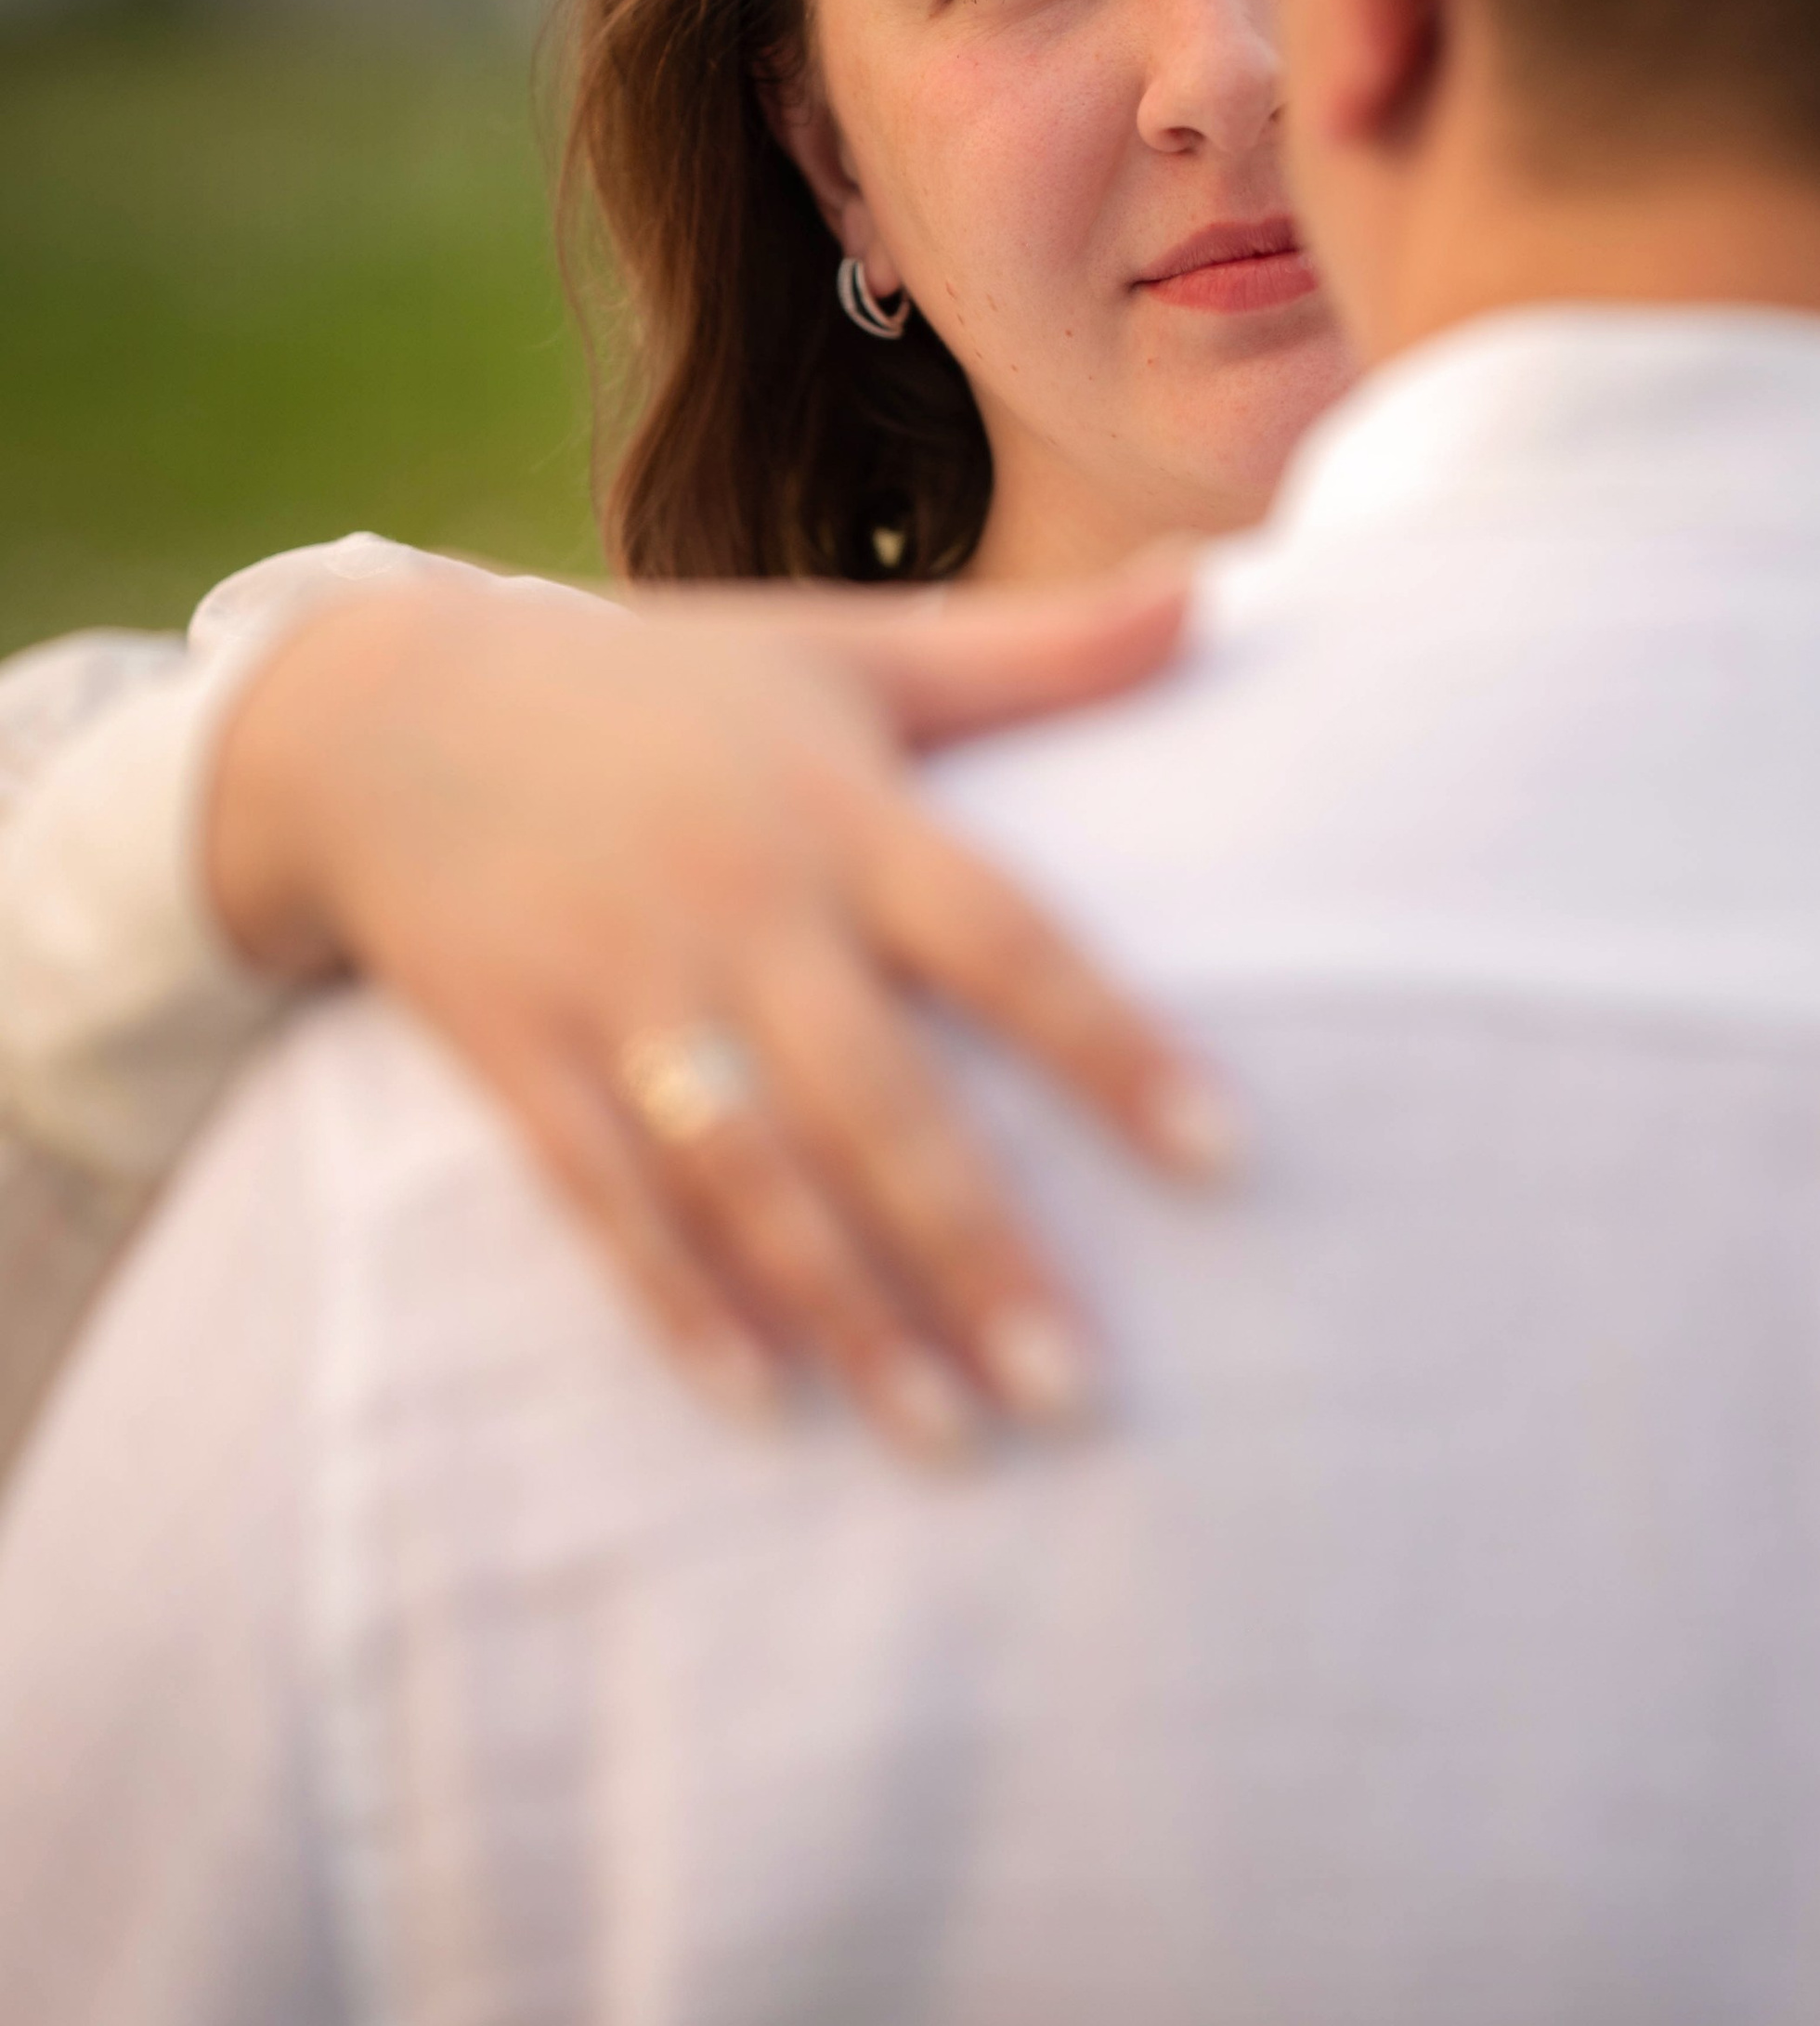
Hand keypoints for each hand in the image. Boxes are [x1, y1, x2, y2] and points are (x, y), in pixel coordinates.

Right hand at [206, 562, 1226, 1455]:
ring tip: (952, 1436)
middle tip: (1077, 1390)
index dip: (1112, 1045)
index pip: (1006, 937)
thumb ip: (1040, 651)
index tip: (1226, 1155)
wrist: (388, 707)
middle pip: (876, 1100)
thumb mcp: (849, 649)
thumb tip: (1219, 588)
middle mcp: (736, 906)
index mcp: (841, 813)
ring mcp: (616, 989)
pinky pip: (602, 1201)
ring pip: (748, 1179)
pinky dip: (676, 1303)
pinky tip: (758, 1404)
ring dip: (848, 1314)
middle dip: (974, 1249)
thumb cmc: (669, 689)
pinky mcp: (515, 1054)